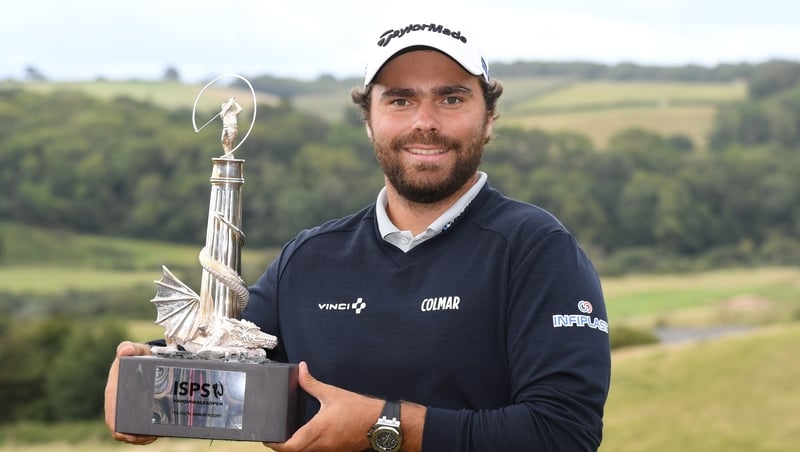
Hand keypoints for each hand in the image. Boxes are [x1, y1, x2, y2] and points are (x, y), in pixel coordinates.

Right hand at [104, 341, 157, 444]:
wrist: (144, 357)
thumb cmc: (137, 355)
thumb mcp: (136, 350)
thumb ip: (130, 348)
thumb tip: (125, 350)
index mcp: (113, 391)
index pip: (111, 414)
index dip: (119, 426)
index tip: (131, 433)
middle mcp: (116, 403)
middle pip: (119, 427)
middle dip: (132, 436)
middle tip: (150, 436)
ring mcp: (125, 408)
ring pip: (127, 430)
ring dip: (139, 437)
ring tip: (153, 436)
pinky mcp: (134, 411)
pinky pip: (134, 428)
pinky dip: (142, 434)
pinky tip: (154, 434)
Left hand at [265, 361, 382, 451]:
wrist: (379, 423)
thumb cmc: (358, 409)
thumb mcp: (332, 393)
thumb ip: (311, 383)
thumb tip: (301, 369)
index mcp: (318, 430)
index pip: (291, 446)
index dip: (276, 444)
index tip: (268, 437)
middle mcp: (323, 445)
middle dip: (282, 447)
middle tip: (275, 436)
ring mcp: (329, 451)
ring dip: (295, 448)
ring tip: (287, 437)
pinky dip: (308, 449)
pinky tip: (307, 439)